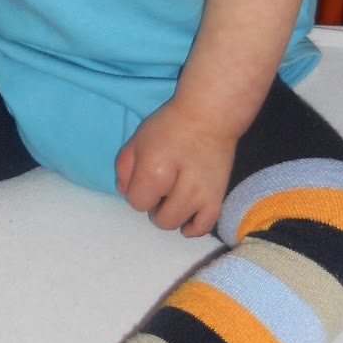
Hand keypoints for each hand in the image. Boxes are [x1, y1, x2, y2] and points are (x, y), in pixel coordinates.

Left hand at [116, 101, 239, 238]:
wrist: (210, 115)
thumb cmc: (170, 125)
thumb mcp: (138, 139)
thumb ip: (124, 168)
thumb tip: (125, 192)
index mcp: (155, 171)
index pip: (137, 203)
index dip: (138, 192)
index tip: (145, 178)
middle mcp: (179, 188)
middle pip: (158, 219)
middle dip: (155, 205)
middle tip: (161, 186)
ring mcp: (201, 196)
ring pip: (177, 224)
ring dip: (172, 213)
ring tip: (175, 194)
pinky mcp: (218, 198)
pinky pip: (204, 227)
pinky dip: (193, 227)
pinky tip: (187, 217)